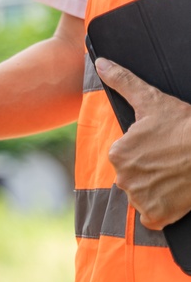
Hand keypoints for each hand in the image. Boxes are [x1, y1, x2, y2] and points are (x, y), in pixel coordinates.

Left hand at [96, 58, 190, 229]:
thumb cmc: (185, 125)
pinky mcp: (157, 216)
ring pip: (141, 197)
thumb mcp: (152, 100)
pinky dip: (161, 212)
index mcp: (118, 154)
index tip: (161, 147)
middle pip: (132, 177)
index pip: (125, 156)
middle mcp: (123, 178)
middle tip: (170, 162)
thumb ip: (122, 82)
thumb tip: (100, 63)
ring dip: (155, 191)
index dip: (144, 152)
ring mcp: (140, 199)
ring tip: (175, 176)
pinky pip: (152, 218)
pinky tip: (173, 196)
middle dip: (148, 171)